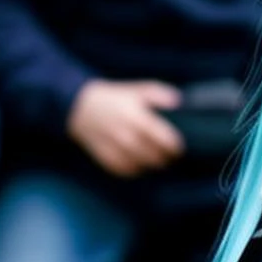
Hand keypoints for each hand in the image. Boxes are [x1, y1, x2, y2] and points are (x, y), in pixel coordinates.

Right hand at [66, 79, 187, 176]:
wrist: (81, 107)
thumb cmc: (115, 98)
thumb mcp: (137, 90)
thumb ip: (159, 94)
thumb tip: (178, 102)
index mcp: (138, 118)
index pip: (165, 140)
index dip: (176, 148)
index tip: (180, 148)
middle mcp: (127, 136)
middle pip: (155, 156)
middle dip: (166, 158)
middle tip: (171, 156)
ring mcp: (115, 149)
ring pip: (141, 166)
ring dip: (152, 165)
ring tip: (158, 161)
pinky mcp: (105, 158)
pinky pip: (125, 171)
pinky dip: (135, 170)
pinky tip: (140, 164)